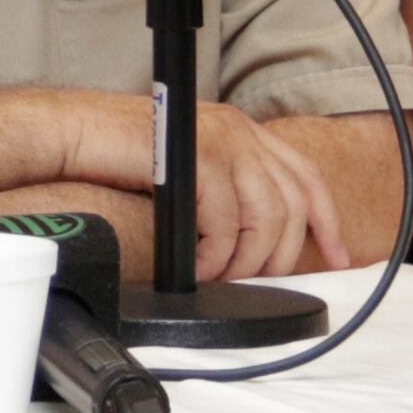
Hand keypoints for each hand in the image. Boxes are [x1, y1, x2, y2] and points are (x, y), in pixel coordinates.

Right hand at [51, 92, 350, 282]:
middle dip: (279, 256)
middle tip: (250, 282)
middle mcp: (239, 130)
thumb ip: (224, 190)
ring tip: (217, 277)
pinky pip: (224, 221)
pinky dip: (212, 255)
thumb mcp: (188, 170)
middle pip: (292, 204)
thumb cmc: (119, 154)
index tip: (340, 257)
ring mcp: (219, 139)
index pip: (305, 176)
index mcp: (242, 130)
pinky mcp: (196, 156)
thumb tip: (252, 241)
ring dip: (243, 260)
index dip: (327, 221)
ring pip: (264, 217)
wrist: (73, 132)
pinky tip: (193, 266)